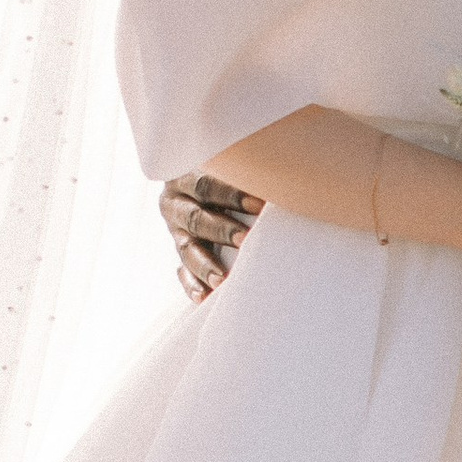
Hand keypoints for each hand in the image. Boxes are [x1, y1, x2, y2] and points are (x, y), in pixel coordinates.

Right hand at [162, 173, 261, 300]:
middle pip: (196, 218)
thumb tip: (286, 171)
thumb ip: (248, 166)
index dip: (231, 195)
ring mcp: (175, 229)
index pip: (206, 185)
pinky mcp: (180, 250)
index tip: (259, 205)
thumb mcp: (230, 163)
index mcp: (185, 175)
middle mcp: (175, 202)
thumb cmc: (231, 168)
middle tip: (247, 240)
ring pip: (187, 248)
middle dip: (221, 230)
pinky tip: (204, 297)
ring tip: (222, 280)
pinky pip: (181, 271)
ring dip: (205, 264)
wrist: (197, 182)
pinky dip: (191, 284)